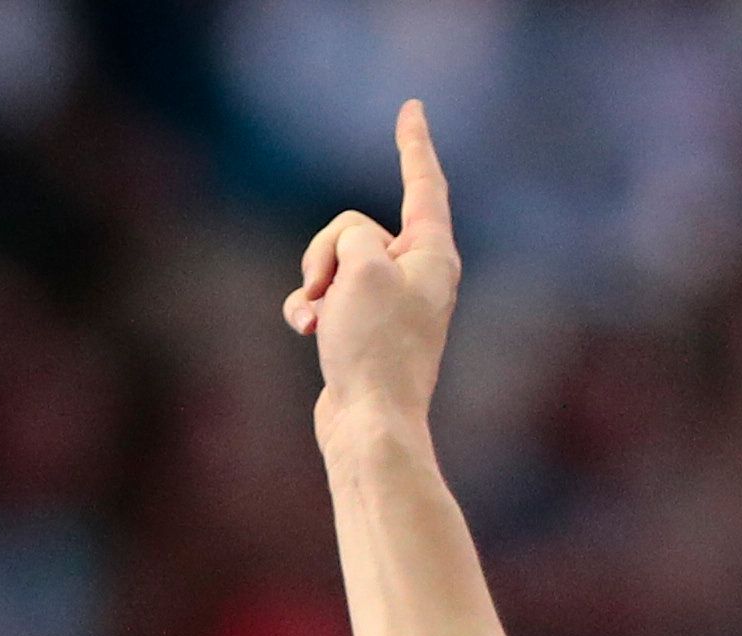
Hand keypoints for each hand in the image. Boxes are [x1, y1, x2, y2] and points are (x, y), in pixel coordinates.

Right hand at [285, 99, 460, 431]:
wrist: (370, 421)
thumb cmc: (374, 346)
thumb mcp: (361, 265)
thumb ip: (353, 233)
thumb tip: (345, 261)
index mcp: (434, 256)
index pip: (423, 184)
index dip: (413, 143)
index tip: (412, 108)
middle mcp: (419, 276)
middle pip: (355, 228)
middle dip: (326, 250)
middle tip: (334, 292)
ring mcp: (390, 303)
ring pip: (333, 262)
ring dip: (314, 284)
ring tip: (321, 322)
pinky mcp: (365, 328)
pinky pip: (326, 296)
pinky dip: (311, 309)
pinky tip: (308, 333)